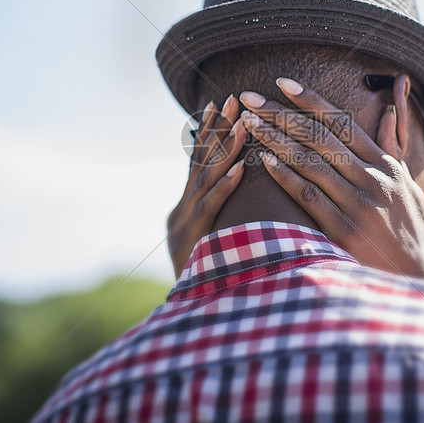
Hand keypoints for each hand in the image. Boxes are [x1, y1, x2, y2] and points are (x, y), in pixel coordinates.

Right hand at [167, 96, 247, 276]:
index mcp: (184, 209)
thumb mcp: (201, 245)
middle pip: (201, 164)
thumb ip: (209, 218)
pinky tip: (241, 169)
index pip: (196, 163)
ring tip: (242, 124)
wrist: (182, 323)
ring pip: (207, 182)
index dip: (207, 133)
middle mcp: (181, 212)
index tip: (218, 103)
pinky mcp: (194, 243)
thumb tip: (227, 192)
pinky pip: (212, 211)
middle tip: (233, 99)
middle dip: (217, 131)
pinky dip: (225, 188)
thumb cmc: (202, 285)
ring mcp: (185, 226)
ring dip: (225, 151)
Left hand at [238, 77, 423, 278]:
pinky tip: (265, 162)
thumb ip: (394, 145)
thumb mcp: (409, 183)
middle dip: (281, 113)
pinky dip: (287, 177)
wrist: (420, 275)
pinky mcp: (344, 230)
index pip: (342, 123)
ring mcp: (358, 204)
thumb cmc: (410, 228)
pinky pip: (310, 197)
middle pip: (319, 136)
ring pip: (310, 162)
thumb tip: (391, 106)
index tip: (283, 84)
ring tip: (249, 124)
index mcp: (384, 164)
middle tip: (250, 98)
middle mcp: (371, 178)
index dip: (310, 101)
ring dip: (276, 139)